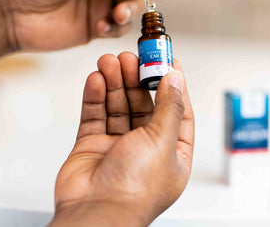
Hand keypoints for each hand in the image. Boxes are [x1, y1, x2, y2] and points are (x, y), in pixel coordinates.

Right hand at [49, 52, 193, 226]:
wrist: (95, 214)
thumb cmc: (135, 190)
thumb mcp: (162, 142)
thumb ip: (169, 108)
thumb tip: (176, 80)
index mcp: (171, 150)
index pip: (176, 109)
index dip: (172, 84)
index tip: (167, 60)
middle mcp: (146, 146)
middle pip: (143, 103)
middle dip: (136, 79)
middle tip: (130, 58)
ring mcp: (118, 144)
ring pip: (118, 105)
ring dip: (114, 82)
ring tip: (109, 62)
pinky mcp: (94, 144)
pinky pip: (96, 114)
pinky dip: (96, 96)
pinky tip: (96, 79)